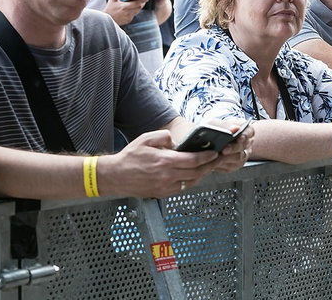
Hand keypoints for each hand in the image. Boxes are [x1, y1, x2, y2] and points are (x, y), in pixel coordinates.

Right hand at [99, 130, 219, 197]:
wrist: (115, 176)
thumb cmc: (130, 157)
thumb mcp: (146, 138)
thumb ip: (164, 137)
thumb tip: (176, 142)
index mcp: (165, 161)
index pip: (193, 161)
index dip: (207, 157)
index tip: (215, 153)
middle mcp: (167, 176)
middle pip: (196, 173)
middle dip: (209, 166)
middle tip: (216, 160)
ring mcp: (164, 187)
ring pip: (191, 182)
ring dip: (202, 175)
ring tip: (208, 167)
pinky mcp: (161, 194)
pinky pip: (181, 188)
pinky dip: (190, 182)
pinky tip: (193, 175)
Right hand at [104, 0, 147, 24]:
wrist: (106, 19)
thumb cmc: (109, 8)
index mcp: (124, 6)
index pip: (136, 3)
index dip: (142, 0)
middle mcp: (127, 12)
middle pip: (139, 8)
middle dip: (142, 3)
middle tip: (144, 0)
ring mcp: (128, 17)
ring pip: (137, 11)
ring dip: (139, 7)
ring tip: (139, 3)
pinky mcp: (128, 20)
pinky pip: (134, 15)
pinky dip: (134, 11)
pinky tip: (132, 9)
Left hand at [213, 119, 253, 172]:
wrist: (211, 139)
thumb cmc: (216, 129)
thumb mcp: (218, 124)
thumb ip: (226, 126)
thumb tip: (234, 128)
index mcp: (246, 130)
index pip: (249, 132)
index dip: (245, 135)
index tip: (238, 138)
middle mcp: (247, 143)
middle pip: (243, 147)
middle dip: (233, 148)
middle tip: (224, 150)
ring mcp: (243, 155)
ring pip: (239, 158)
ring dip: (227, 158)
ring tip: (216, 157)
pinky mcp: (235, 165)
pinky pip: (231, 167)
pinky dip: (222, 165)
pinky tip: (214, 162)